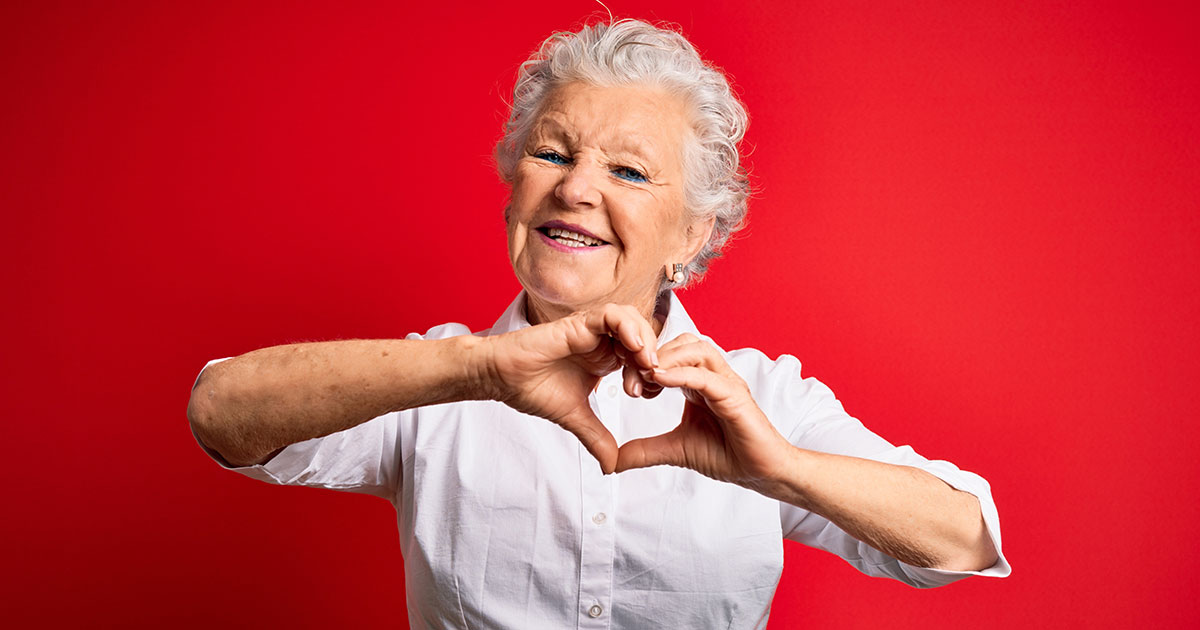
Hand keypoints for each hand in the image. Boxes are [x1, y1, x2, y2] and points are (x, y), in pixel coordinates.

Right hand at [483, 304, 659, 473]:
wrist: (501, 379)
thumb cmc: (531, 389)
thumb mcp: (575, 418)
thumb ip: (596, 438)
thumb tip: (611, 467)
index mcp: (604, 359)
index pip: (642, 356)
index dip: (651, 373)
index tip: (646, 394)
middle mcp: (601, 341)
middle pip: (644, 336)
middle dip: (652, 357)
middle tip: (649, 381)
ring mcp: (591, 330)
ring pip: (633, 320)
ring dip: (645, 340)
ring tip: (646, 364)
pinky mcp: (579, 322)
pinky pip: (613, 315)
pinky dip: (628, 327)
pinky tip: (633, 347)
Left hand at [615, 333, 793, 492]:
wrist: (761, 473)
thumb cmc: (726, 455)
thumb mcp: (674, 450)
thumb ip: (645, 450)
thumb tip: (612, 462)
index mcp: (698, 382)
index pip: (670, 356)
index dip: (645, 363)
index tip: (626, 384)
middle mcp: (713, 376)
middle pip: (681, 343)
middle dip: (653, 356)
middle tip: (630, 380)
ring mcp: (726, 382)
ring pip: (696, 349)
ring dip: (667, 357)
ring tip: (644, 374)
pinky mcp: (735, 395)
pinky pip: (706, 375)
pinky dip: (681, 373)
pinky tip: (658, 379)